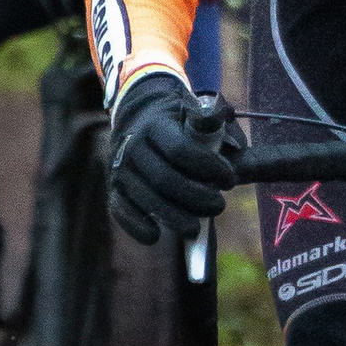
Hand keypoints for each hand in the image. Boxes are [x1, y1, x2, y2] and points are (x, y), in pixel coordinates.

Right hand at [108, 72, 242, 244]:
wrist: (138, 118)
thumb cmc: (178, 121)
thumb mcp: (196, 110)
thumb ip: (214, 118)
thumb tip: (225, 130)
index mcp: (155, 124)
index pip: (181, 150)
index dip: (208, 167)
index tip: (230, 179)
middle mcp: (133, 146)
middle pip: (164, 180)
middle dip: (196, 197)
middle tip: (219, 206)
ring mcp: (120, 169)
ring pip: (146, 199)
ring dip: (174, 218)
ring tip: (196, 228)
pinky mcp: (114, 189)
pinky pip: (121, 212)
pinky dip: (137, 227)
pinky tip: (155, 235)